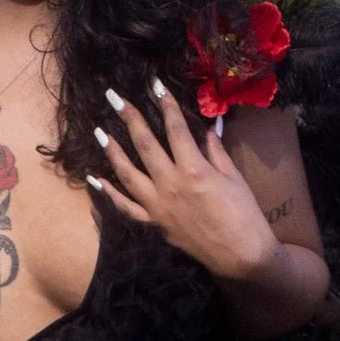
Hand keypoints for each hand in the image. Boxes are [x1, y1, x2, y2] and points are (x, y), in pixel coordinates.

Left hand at [88, 83, 276, 281]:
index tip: (154, 84)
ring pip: (127, 173)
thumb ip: (215, 150)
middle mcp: (170, 185)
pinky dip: (108, 193)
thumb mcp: (233, 177)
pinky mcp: (154, 224)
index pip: (174, 128)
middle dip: (128, 117)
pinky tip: (95, 179)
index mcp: (194, 169)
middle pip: (144, 144)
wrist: (240, 255)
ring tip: (99, 131)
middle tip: (113, 97)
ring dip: (112, 151)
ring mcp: (158, 206)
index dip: (165, 104)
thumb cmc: (244, 214)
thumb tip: (207, 127)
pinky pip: (125, 207)